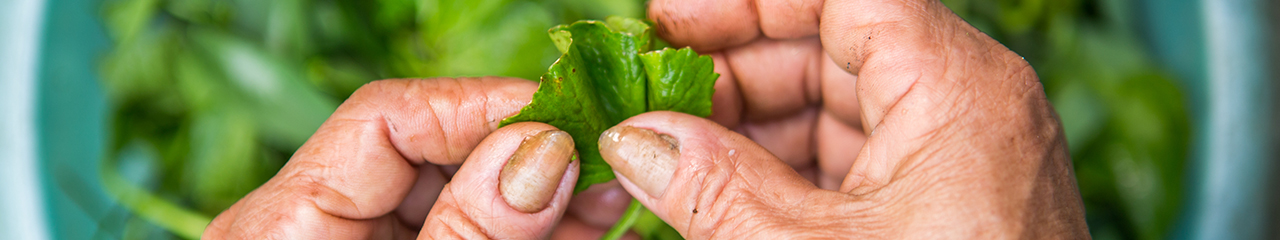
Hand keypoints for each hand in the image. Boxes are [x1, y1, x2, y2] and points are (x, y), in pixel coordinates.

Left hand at [203, 78, 606, 238]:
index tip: (566, 115)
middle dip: (527, 155)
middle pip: (432, 156)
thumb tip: (540, 152)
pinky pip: (463, 239)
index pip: (387, 116)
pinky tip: (584, 229)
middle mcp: (316, 230)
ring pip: (458, 201)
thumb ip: (468, 233)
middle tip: (607, 160)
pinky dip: (523, 236)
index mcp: (286, 224)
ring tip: (613, 199)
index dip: (483, 105)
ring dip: (540, 200)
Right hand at [592, 0, 1088, 237]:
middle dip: (733, 73)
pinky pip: (853, 163)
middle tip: (653, 103)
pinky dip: (784, 175)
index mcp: (954, 90)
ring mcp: (956, 161)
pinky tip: (722, 199)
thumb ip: (715, 193)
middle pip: (831, 46)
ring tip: (672, 161)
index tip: (670, 21)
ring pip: (834, 108)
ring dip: (749, 130)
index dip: (747, 2)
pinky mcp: (943, 209)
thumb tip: (637, 142)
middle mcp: (964, 108)